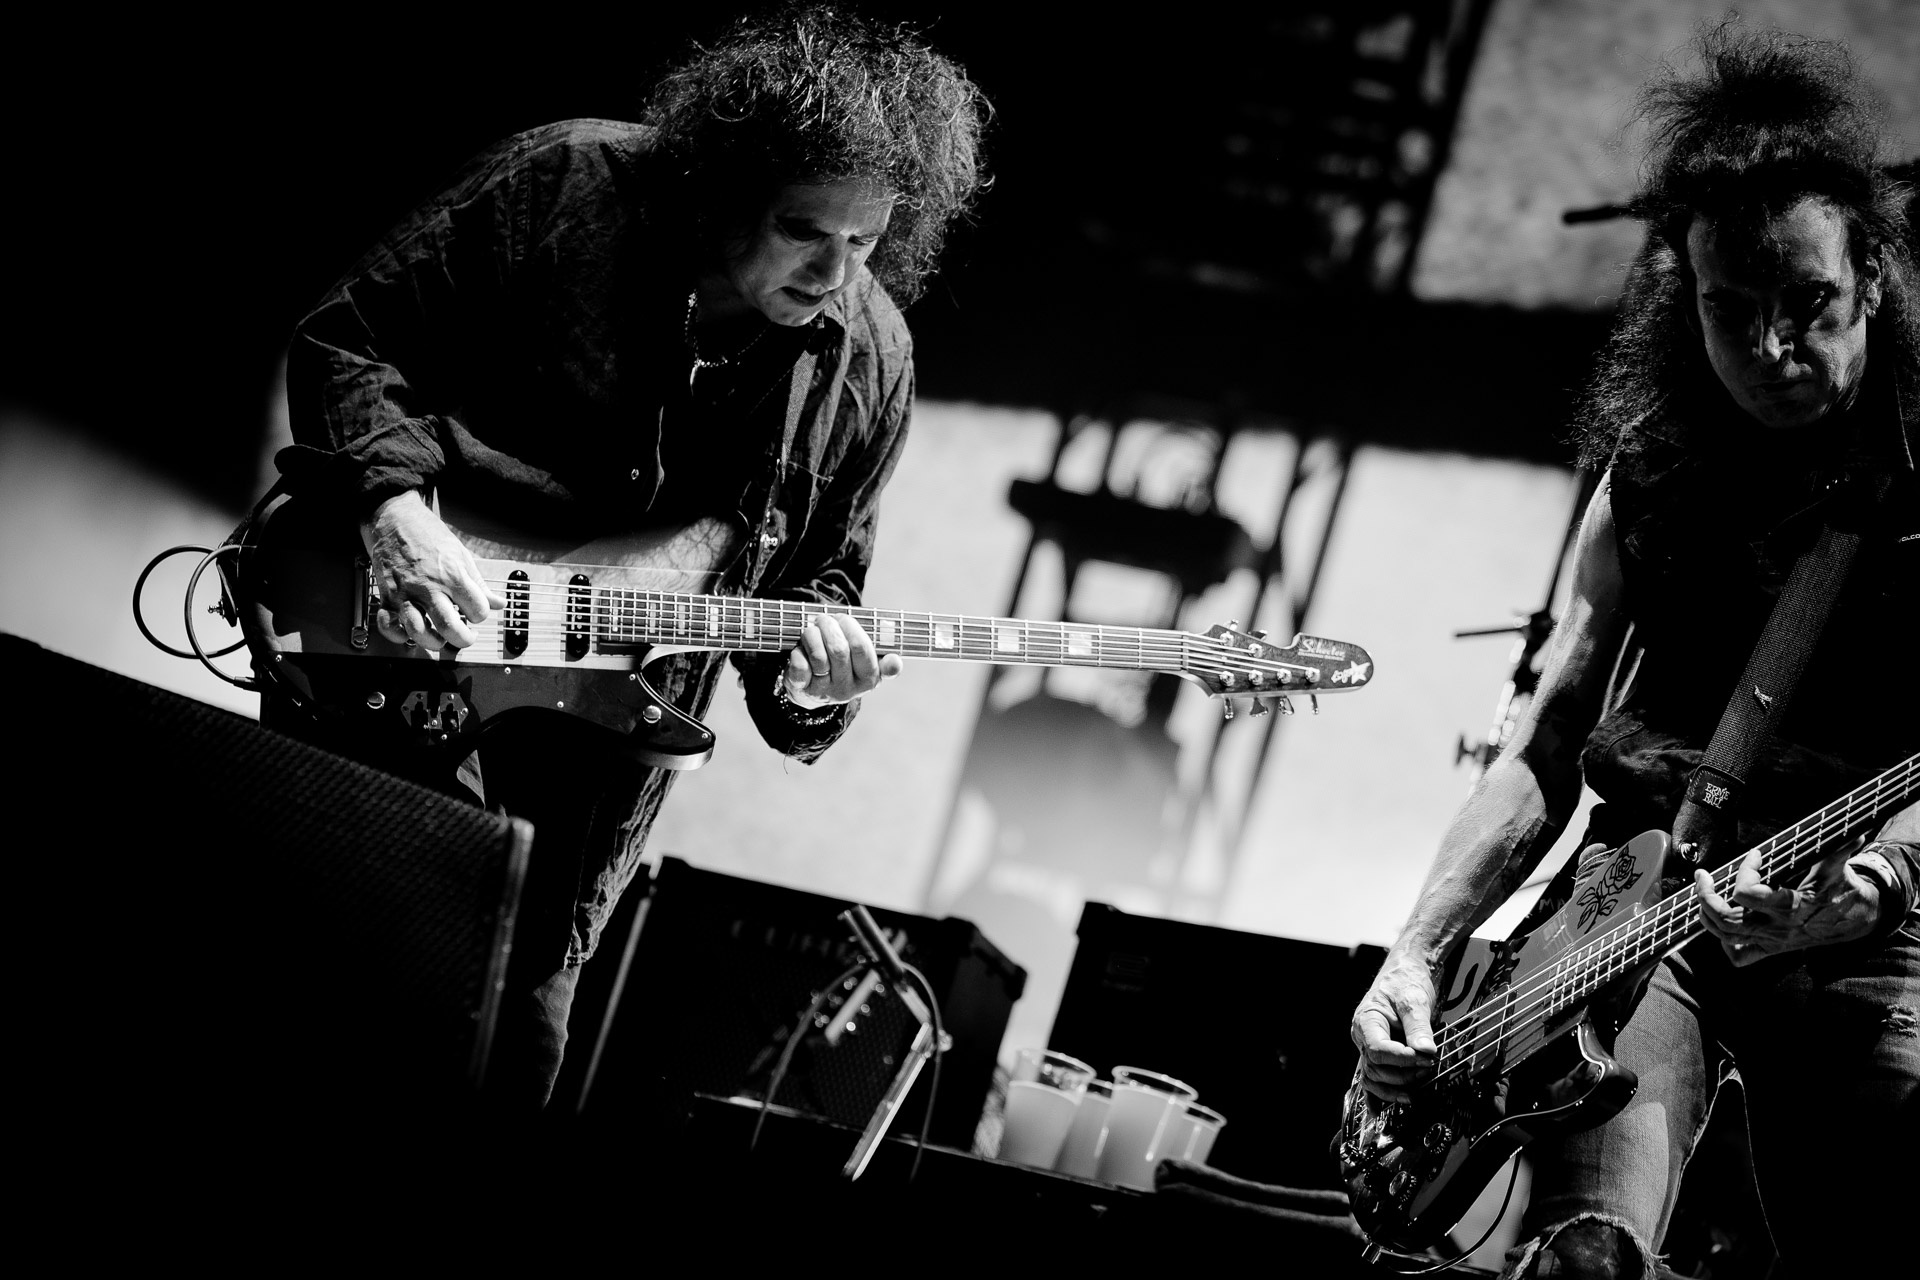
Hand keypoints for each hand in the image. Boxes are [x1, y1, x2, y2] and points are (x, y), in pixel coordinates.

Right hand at [360, 491, 503, 649]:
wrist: (394, 518)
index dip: (481, 616)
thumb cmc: (427, 534)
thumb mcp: (461, 554)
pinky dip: (397, 634)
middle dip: (463, 639)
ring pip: (418, 632)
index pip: (477, 610)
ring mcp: (406, 593)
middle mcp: (428, 586)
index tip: (477, 613)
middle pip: (450, 627)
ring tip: (440, 638)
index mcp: (452, 575)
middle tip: (465, 636)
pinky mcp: (387, 596)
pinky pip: (388, 624)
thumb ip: (478, 583)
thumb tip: (498, 603)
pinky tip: (408, 632)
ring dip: (432, 643)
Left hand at [782, 612, 901, 707]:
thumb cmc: (844, 666)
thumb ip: (884, 659)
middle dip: (829, 626)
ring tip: (811, 629)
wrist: (814, 692)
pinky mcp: (802, 691)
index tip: (844, 619)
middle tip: (824, 618)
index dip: (850, 627)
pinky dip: (798, 652)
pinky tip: (801, 650)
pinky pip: (800, 667)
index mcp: (869, 679)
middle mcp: (847, 689)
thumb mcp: (867, 663)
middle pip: (838, 649)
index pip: (861, 648)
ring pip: (818, 656)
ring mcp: (824, 691)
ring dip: (811, 635)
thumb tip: (896, 663)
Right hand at [1350, 950, 1439, 1101]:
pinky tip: (1384, 1110)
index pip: (1377, 1050)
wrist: (1407, 972)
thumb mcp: (1414, 999)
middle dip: (1402, 1073)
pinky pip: (1375, 1080)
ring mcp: (1369, 1048)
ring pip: (1374, 1078)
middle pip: (1375, 1068)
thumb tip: (1425, 1052)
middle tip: (1429, 1068)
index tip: (1424, 1059)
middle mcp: (1363, 1037)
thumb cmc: (1406, 981)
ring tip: (1418, 1088)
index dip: (1400, 1059)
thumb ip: (1418, 1027)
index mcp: (1366, 1021)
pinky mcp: (1380, 1055)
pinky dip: (1381, 1095)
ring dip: (1396, 1087)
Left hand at [1695, 841, 1882, 966]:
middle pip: (1725, 918)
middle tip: (1703, 875)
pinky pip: (1739, 955)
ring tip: (1703, 892)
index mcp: (1791, 906)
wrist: (1858, 918)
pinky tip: (1721, 921)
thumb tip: (1853, 832)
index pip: (1747, 893)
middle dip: (1706, 895)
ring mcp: (1772, 940)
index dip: (1745, 870)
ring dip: (1706, 913)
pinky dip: (1724, 941)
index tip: (1755, 855)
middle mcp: (1777, 927)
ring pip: (1725, 935)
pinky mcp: (1772, 949)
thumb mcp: (1839, 866)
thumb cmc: (1843, 887)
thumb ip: (1840, 849)